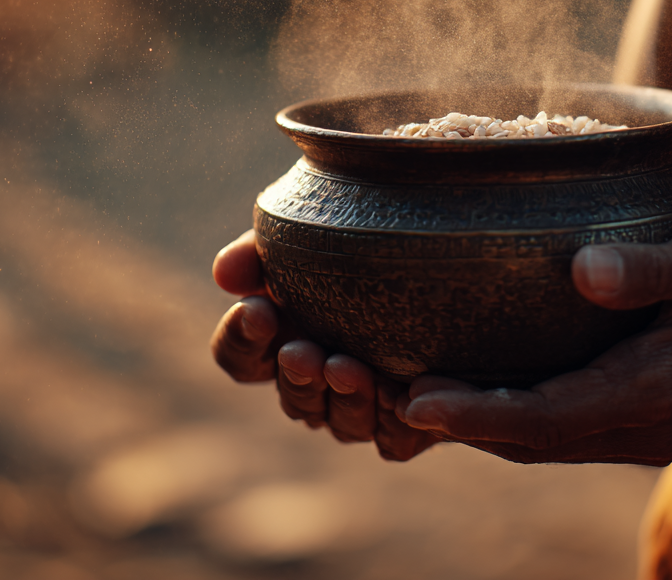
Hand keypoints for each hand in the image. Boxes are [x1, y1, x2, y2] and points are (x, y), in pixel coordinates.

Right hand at [210, 230, 439, 460]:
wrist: (446, 245)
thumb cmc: (364, 233)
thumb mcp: (307, 232)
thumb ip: (260, 250)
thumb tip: (224, 274)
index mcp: (284, 337)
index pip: (240, 356)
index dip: (240, 339)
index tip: (258, 310)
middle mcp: (321, 380)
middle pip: (292, 399)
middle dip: (296, 377)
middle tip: (305, 353)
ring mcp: (365, 404)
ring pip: (340, 424)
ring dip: (343, 401)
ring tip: (351, 369)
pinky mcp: (414, 419)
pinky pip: (394, 440)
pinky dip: (392, 423)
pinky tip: (400, 394)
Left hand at [393, 217, 671, 465]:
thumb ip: (658, 267)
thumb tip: (584, 270)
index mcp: (661, 388)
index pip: (549, 415)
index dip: (476, 412)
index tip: (413, 400)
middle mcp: (646, 426)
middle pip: (531, 440)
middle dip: (458, 424)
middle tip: (380, 392)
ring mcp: (646, 432)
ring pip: (543, 442)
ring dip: (479, 425)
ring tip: (409, 391)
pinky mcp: (646, 420)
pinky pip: (565, 429)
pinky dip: (514, 416)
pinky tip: (476, 383)